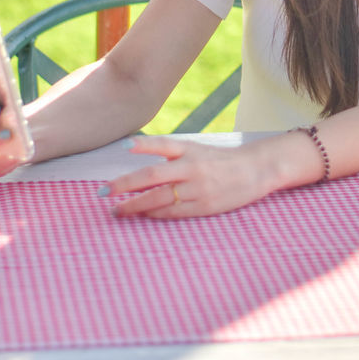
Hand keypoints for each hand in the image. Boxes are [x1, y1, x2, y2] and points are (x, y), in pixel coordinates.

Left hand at [102, 136, 269, 218]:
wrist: (255, 170)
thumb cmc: (220, 160)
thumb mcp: (198, 149)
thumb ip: (172, 155)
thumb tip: (140, 165)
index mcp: (190, 148)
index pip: (163, 144)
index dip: (143, 144)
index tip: (124, 147)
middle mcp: (192, 166)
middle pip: (152, 176)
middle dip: (125, 185)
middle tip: (103, 192)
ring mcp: (198, 188)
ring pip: (158, 198)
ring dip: (134, 205)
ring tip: (117, 210)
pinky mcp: (204, 206)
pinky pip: (173, 212)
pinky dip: (154, 214)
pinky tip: (142, 215)